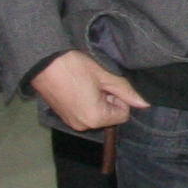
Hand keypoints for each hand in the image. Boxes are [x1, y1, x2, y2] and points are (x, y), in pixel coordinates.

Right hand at [31, 49, 145, 133]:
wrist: (43, 61)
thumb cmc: (75, 66)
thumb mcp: (105, 75)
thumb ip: (127, 91)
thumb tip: (145, 103)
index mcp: (95, 118)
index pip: (123, 114)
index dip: (119, 97)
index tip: (108, 83)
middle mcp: (83, 125)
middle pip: (109, 116)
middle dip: (107, 99)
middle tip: (96, 81)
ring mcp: (71, 122)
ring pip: (96, 113)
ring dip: (96, 99)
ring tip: (85, 83)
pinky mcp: (63, 116)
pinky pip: (83, 112)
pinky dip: (84, 101)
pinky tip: (77, 86)